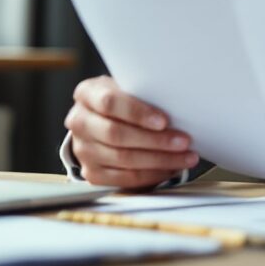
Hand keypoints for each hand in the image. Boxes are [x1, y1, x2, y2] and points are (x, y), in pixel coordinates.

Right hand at [65, 76, 198, 189]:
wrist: (102, 119)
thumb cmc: (122, 100)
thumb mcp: (127, 87)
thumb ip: (143, 92)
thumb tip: (177, 104)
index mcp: (86, 94)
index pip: (110, 103)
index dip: (138, 113)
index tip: (164, 121)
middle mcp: (79, 122)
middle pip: (117, 135)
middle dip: (155, 140)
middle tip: (183, 141)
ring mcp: (83, 149)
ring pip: (123, 159)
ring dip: (160, 160)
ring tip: (185, 157)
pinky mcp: (92, 172)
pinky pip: (125, 178)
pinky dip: (151, 175)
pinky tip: (170, 169)